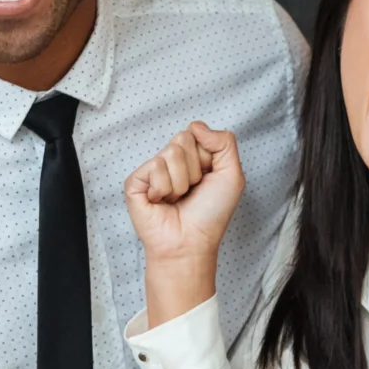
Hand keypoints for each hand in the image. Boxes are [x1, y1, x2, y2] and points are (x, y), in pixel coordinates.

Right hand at [125, 122, 242, 325]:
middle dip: (194, 168)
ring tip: (177, 199)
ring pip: (171, 153)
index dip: (207, 156)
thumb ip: (224, 142)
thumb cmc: (210, 215)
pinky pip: (155, 167)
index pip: (197, 132)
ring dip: (180, 182)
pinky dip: (164, 188)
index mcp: (193, 157)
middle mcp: (171, 161)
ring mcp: (152, 171)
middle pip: (183, 139)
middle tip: (191, 191)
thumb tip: (196, 126)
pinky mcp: (136, 182)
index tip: (207, 179)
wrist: (190, 243)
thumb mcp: (232, 175)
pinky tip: (161, 202)